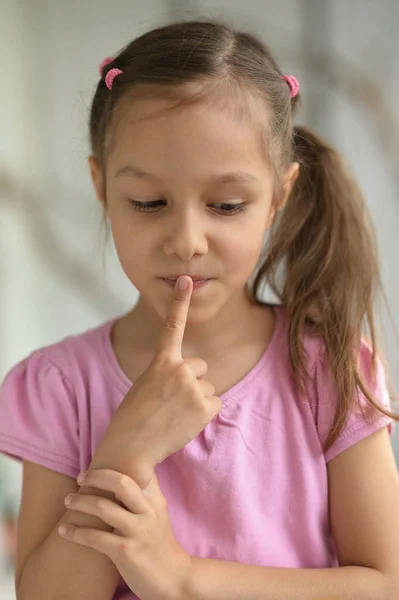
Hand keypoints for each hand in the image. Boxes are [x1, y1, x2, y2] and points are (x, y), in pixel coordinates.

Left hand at [59, 467, 191, 599]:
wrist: (174, 577)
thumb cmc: (160, 543)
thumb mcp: (158, 513)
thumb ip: (146, 493)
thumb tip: (131, 471)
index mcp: (154, 500)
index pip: (135, 472)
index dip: (111, 466)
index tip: (93, 468)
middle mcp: (148, 512)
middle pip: (120, 483)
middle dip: (96, 477)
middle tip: (80, 478)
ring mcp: (137, 531)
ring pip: (103, 508)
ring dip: (80, 502)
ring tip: (68, 500)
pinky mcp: (126, 552)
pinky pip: (95, 538)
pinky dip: (76, 532)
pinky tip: (65, 530)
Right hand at [93, 276, 222, 485]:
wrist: (131, 446)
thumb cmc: (135, 416)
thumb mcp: (147, 384)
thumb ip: (169, 373)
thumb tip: (195, 379)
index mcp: (160, 361)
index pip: (172, 325)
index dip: (179, 301)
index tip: (186, 279)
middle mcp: (179, 369)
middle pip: (200, 368)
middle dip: (192, 382)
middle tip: (172, 400)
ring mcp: (193, 387)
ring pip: (208, 388)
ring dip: (197, 400)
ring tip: (176, 414)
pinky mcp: (205, 406)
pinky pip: (215, 404)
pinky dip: (204, 414)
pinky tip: (186, 422)